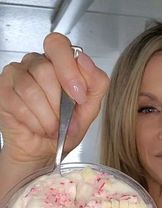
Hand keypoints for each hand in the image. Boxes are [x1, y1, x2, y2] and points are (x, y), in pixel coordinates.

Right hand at [0, 32, 108, 168]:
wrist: (43, 152)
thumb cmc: (63, 130)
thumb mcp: (89, 110)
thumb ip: (96, 84)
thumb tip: (86, 63)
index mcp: (58, 62)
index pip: (58, 45)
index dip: (69, 70)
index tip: (78, 96)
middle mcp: (35, 63)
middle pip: (45, 70)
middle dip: (58, 104)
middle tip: (62, 119)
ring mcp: (16, 75)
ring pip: (30, 88)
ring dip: (46, 116)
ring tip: (51, 127)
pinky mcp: (3, 92)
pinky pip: (18, 103)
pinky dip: (33, 122)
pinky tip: (37, 127)